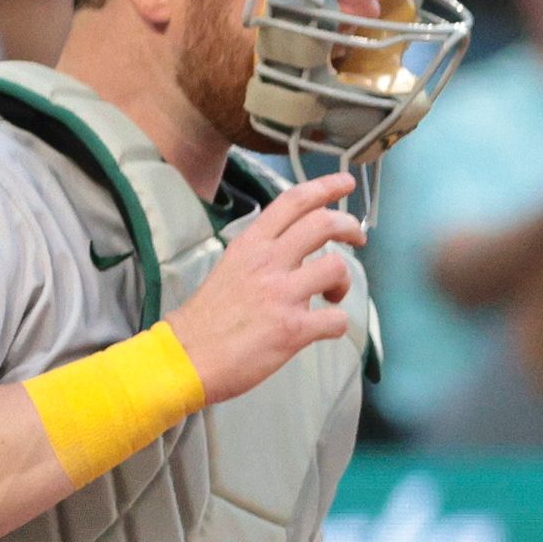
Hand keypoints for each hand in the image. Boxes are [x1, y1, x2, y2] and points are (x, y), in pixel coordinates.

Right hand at [168, 172, 364, 402]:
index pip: (292, 202)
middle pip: (323, 224)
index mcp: (250, 246)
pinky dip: (338, 324)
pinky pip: (337, 319)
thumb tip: (289, 253)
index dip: (324, 188)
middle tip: (358, 237)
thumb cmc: (205, 320)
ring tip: (332, 296)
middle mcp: (267, 263)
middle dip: (349, 226)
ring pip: (336, 268)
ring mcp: (281, 295)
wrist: (184, 358)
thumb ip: (259, 257)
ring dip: (344, 281)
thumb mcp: (228, 269)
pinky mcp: (292, 329)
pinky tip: (324, 328)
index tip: (345, 183)